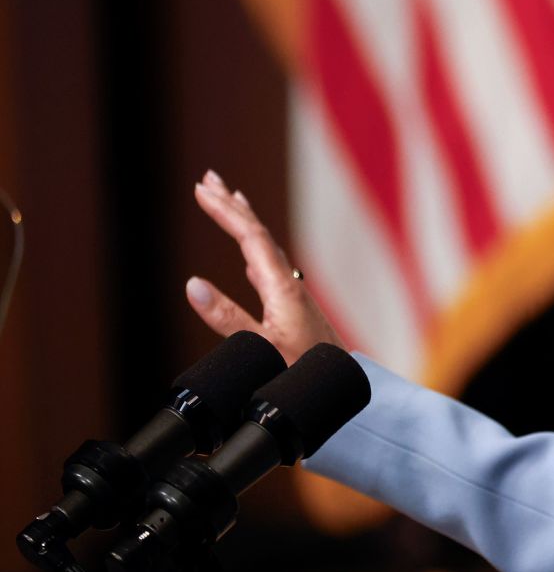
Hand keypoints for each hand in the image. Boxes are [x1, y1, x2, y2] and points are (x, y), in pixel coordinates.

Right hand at [187, 169, 343, 364]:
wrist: (344, 392)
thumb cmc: (305, 375)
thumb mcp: (260, 349)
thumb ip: (226, 318)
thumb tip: (192, 285)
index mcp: (282, 287)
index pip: (251, 237)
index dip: (226, 211)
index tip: (202, 189)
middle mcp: (291, 285)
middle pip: (259, 234)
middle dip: (233, 206)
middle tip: (209, 179)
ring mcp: (294, 296)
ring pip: (266, 249)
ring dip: (245, 225)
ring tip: (230, 204)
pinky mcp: (295, 311)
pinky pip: (271, 269)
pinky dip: (255, 254)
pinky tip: (251, 261)